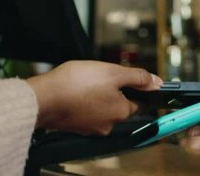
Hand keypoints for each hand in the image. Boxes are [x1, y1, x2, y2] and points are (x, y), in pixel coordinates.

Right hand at [26, 60, 162, 134]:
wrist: (42, 97)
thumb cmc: (76, 84)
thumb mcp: (114, 72)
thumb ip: (138, 77)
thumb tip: (157, 82)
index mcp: (121, 112)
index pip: (140, 103)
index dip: (139, 89)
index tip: (135, 81)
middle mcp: (108, 124)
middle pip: (120, 105)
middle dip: (116, 90)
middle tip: (105, 76)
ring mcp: (90, 127)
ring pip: (103, 108)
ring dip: (99, 95)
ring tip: (88, 81)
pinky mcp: (75, 126)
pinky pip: (86, 111)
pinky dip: (84, 101)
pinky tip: (77, 90)